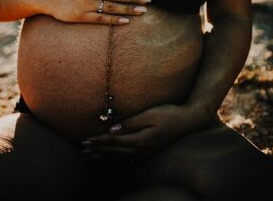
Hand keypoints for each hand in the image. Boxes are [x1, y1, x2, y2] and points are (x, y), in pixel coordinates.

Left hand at [81, 103, 203, 159]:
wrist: (189, 121)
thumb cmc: (168, 113)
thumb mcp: (149, 114)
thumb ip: (130, 123)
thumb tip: (112, 130)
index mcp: (140, 140)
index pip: (113, 141)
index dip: (98, 141)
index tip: (85, 141)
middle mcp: (142, 149)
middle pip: (115, 151)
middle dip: (98, 150)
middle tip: (83, 150)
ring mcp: (146, 151)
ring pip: (121, 156)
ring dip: (105, 155)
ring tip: (93, 155)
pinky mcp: (150, 150)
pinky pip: (130, 156)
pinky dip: (118, 157)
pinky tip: (115, 159)